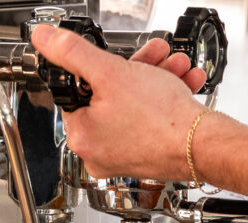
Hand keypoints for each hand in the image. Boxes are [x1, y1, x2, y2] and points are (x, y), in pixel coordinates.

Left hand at [31, 24, 206, 179]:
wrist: (203, 146)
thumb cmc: (161, 121)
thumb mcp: (111, 73)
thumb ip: (73, 53)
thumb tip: (44, 39)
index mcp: (81, 136)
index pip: (79, 91)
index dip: (101, 68)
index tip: (121, 59)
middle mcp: (98, 152)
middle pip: (110, 97)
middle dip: (137, 70)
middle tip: (153, 57)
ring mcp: (123, 157)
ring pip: (134, 106)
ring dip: (156, 79)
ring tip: (173, 67)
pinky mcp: (146, 157)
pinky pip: (149, 121)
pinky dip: (164, 100)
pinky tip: (181, 84)